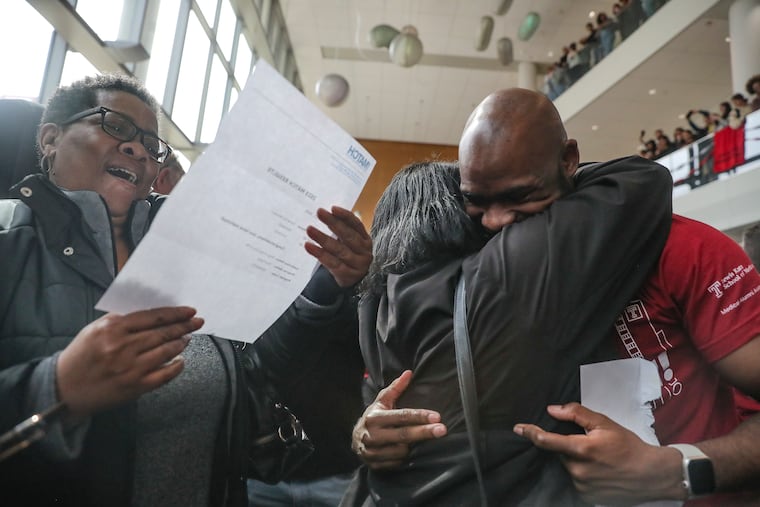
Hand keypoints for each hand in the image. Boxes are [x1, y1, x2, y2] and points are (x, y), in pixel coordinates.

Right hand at [56, 306, 202, 419]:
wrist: (65, 387)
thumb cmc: (82, 355)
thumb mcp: (96, 329)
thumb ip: (122, 321)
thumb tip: (156, 315)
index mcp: (112, 328)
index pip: (153, 316)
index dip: (175, 313)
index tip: (189, 311)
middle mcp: (122, 346)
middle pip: (162, 333)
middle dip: (184, 326)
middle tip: (197, 322)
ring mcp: (130, 367)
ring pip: (166, 351)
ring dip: (181, 343)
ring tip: (187, 338)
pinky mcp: (134, 386)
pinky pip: (164, 375)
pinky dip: (176, 367)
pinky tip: (180, 361)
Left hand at [305, 206, 371, 287]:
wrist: (354, 282)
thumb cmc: (349, 257)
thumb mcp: (350, 244)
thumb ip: (342, 230)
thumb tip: (325, 214)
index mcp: (366, 240)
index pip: (356, 225)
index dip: (345, 216)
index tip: (333, 208)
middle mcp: (364, 251)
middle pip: (348, 236)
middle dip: (333, 223)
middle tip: (319, 213)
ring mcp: (358, 265)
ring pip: (339, 250)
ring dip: (323, 238)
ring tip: (310, 229)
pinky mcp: (348, 275)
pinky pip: (332, 263)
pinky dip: (320, 254)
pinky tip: (309, 246)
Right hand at [352, 370, 446, 469]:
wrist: (355, 439)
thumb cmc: (373, 417)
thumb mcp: (381, 401)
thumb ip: (395, 388)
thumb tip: (409, 373)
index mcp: (375, 417)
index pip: (401, 416)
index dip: (420, 416)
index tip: (437, 416)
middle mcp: (372, 435)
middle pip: (404, 435)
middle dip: (424, 432)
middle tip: (443, 430)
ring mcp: (372, 451)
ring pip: (401, 451)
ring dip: (412, 446)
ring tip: (414, 440)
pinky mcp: (374, 464)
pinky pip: (397, 463)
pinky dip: (404, 458)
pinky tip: (406, 451)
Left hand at [513, 403, 684, 505]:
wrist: (651, 475)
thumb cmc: (629, 446)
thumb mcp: (604, 423)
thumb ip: (576, 414)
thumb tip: (552, 410)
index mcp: (581, 449)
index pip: (546, 441)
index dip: (530, 433)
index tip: (518, 429)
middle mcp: (578, 470)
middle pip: (559, 454)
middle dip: (567, 446)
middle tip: (588, 444)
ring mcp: (582, 486)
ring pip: (567, 467)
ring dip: (575, 460)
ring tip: (598, 459)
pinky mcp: (587, 497)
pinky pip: (575, 481)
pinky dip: (581, 473)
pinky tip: (598, 471)